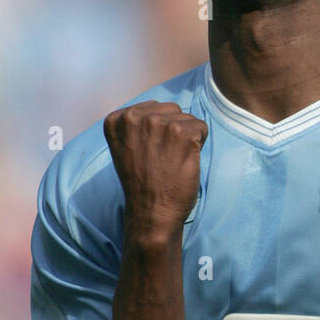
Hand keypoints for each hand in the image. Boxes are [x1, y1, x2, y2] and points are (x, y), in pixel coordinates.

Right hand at [104, 101, 207, 242]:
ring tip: (173, 161)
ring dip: (187, 138)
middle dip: (174, 130)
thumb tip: (160, 110)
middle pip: (171, 109)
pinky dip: (199, 145)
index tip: (150, 152)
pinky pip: (202, 128)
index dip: (159, 131)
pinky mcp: (181, 134)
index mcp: (117, 119)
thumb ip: (137, 125)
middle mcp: (134, 117)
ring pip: (188, 118)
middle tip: (164, 158)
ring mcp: (158, 124)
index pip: (152, 107)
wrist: (151, 212)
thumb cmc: (142, 183)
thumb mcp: (127, 147)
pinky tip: (185, 162)